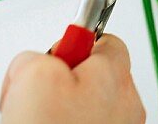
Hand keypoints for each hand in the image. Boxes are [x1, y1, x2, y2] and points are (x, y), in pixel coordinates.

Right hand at [0, 36, 145, 123]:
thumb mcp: (32, 74)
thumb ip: (38, 54)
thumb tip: (36, 62)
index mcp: (115, 78)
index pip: (104, 41)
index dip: (71, 46)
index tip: (52, 57)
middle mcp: (125, 108)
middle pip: (91, 77)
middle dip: (59, 83)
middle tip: (34, 99)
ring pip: (84, 108)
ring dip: (56, 112)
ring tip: (35, 123)